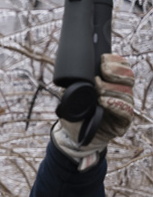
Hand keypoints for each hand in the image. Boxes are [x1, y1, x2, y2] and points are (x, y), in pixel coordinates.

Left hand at [52, 54, 134, 170]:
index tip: (103, 59)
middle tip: (101, 73)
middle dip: (115, 73)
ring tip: (98, 91)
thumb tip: (71, 78)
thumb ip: (71, 86)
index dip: (115, 62)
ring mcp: (123, 107)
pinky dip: (115, 105)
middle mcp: (119, 93)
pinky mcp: (123, 122)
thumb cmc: (73, 115)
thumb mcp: (68, 97)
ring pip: (126, 93)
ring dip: (111, 89)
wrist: (72, 137)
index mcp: (110, 84)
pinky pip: (126, 112)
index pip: (121, 68)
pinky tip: (104, 102)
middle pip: (127, 78)